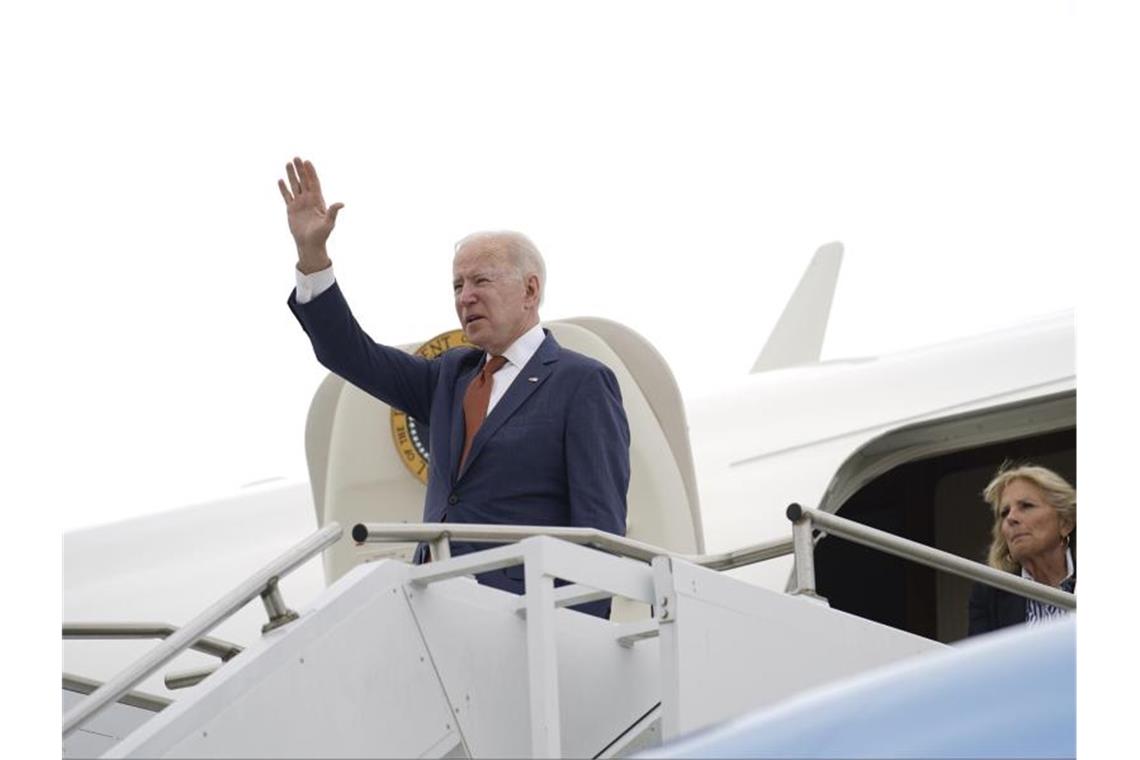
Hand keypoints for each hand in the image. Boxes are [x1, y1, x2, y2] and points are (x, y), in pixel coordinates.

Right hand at [277, 156, 343, 272]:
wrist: (310, 244)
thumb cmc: (321, 236)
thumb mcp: (328, 223)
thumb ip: (333, 212)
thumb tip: (341, 203)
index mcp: (318, 200)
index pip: (314, 183)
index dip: (311, 172)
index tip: (307, 161)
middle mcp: (309, 200)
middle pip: (304, 181)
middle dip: (300, 169)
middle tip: (296, 157)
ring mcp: (299, 203)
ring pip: (295, 186)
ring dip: (291, 175)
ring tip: (288, 163)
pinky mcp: (291, 209)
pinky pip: (286, 196)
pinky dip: (283, 188)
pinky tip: (280, 180)